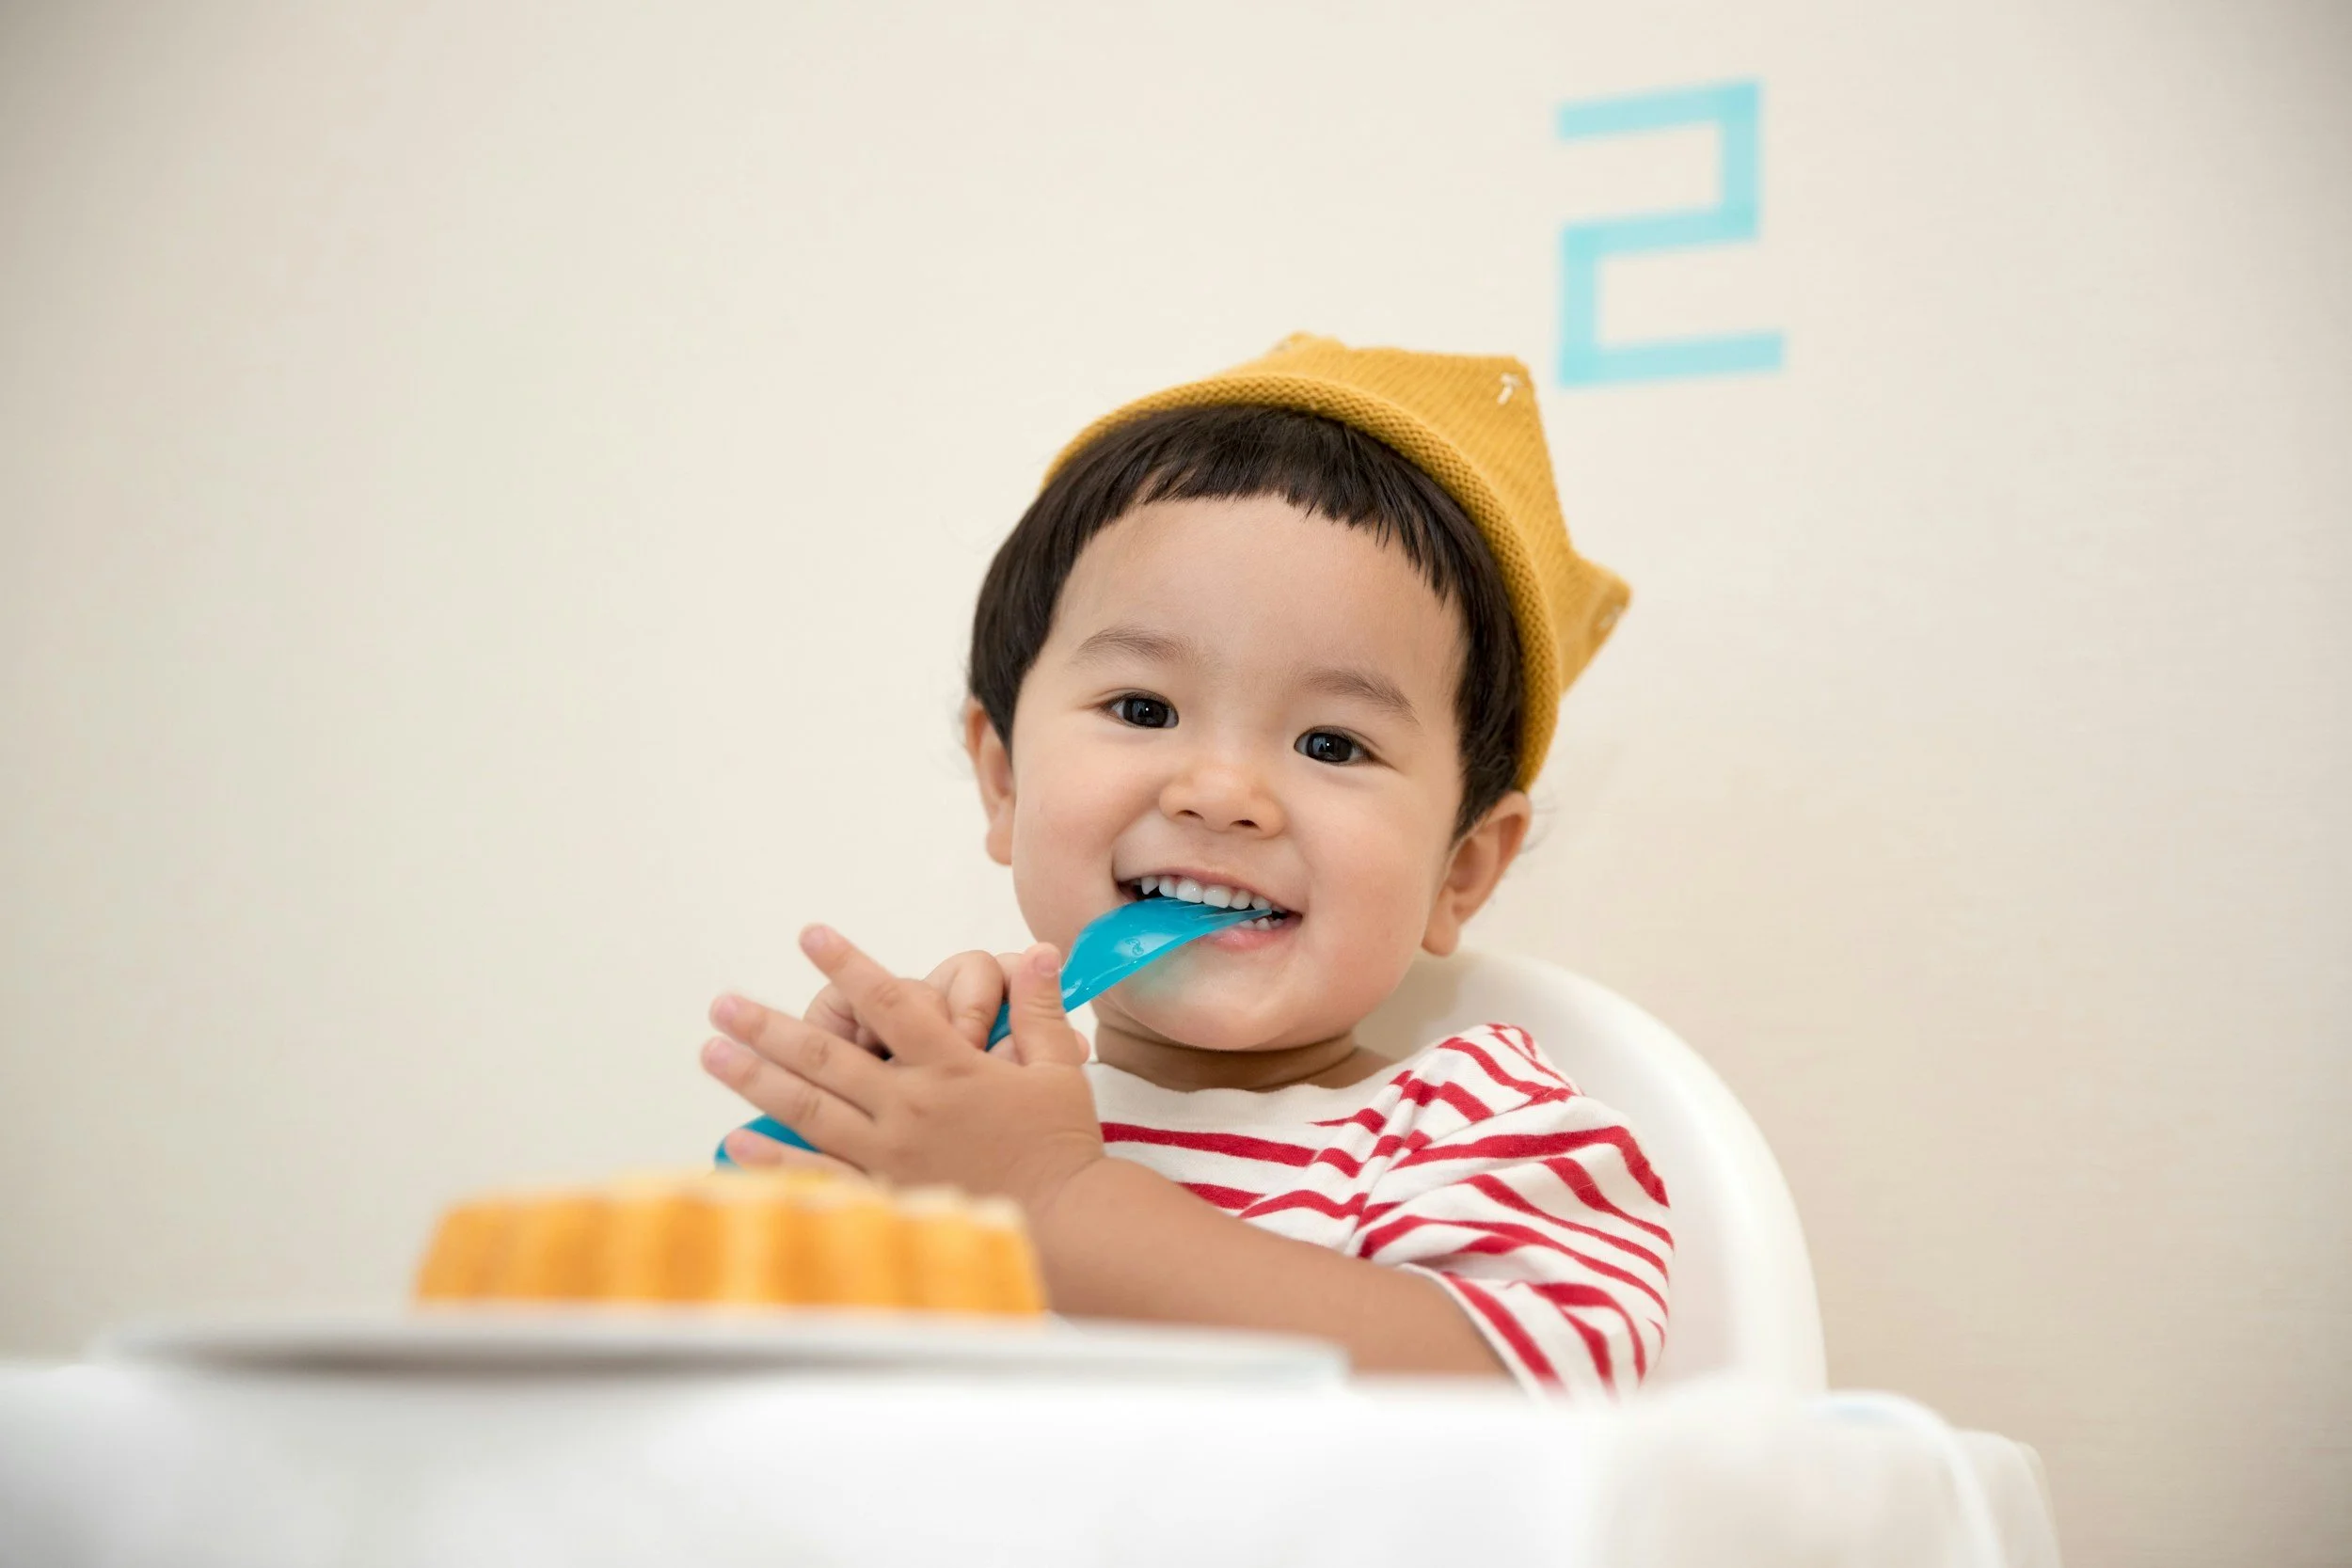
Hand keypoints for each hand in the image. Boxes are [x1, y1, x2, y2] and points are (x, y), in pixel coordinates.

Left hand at [700, 926, 1104, 1215]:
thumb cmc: (1062, 1146)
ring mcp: (891, 1155)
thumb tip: (1039, 949)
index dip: (849, 964)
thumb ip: (1037, 1007)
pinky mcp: (887, 1196)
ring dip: (756, 1079)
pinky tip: (738, 1141)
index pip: (890, 1003)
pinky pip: (820, 1176)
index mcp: (951, 1068)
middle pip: (827, 1057)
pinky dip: (775, 1160)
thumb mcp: (1058, 1068)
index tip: (810, 935)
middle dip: (770, 1026)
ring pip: (810, 1109)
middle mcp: (910, 1107)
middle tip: (723, 1004)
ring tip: (713, 1053)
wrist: (1067, 1224)